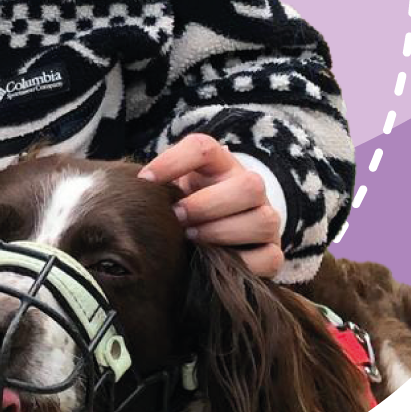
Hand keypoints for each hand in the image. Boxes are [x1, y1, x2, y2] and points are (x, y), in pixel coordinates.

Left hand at [137, 133, 283, 276]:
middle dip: (207, 204)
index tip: (145, 181)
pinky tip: (214, 263)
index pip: (203, 148)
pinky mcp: (273, 252)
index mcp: (220, 163)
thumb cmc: (187, 204)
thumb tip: (137, 188)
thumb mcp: (174, 186)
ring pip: (263, 220)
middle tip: (177, 217)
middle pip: (248, 185)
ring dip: (223, 232)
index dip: (173, 161)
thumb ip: (159, 184)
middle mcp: (250, 187)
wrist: (218, 231)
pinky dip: (242, 263)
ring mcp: (266, 218)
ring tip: (192, 238)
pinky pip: (270, 258)